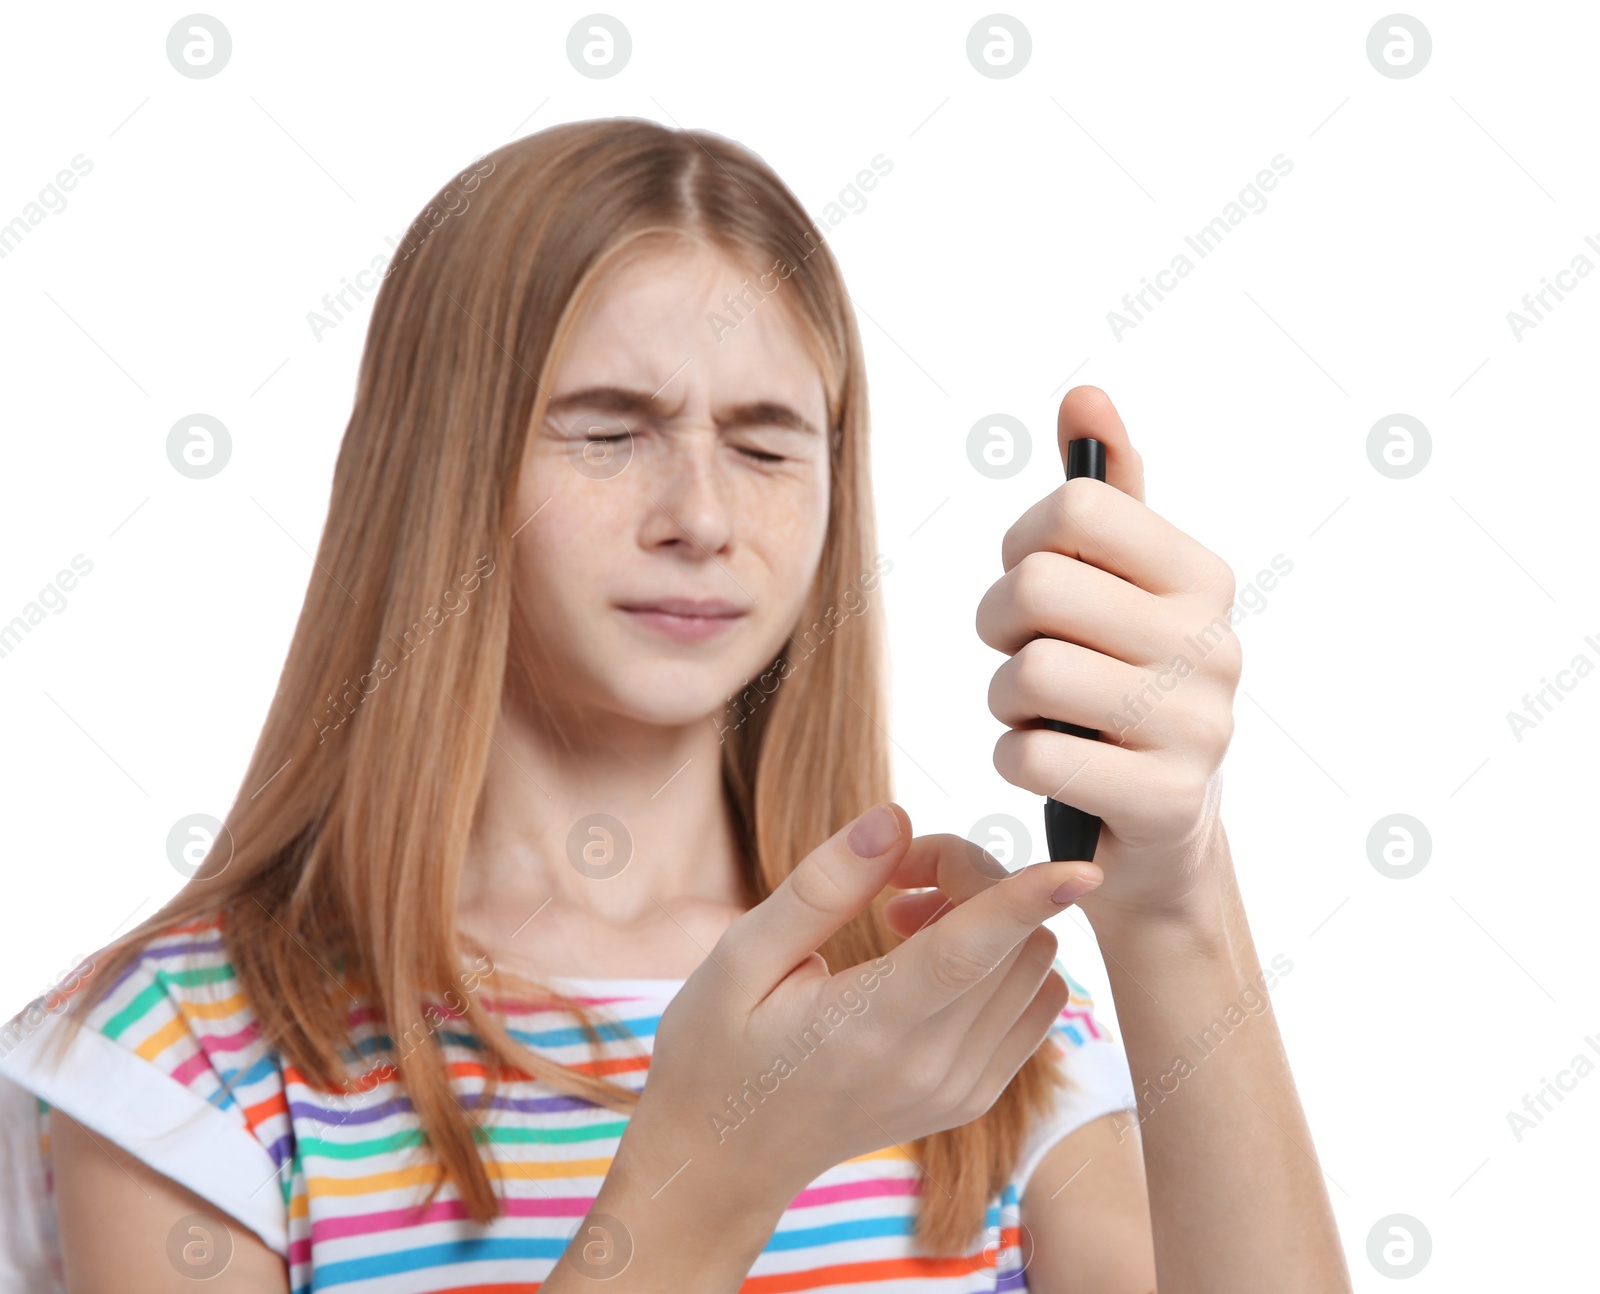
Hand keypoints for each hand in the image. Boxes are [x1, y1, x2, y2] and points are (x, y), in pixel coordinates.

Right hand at [627, 801, 1102, 1201]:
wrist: (722, 1162)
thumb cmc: (715, 1049)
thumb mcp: (739, 957)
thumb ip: (822, 886)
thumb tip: (895, 819)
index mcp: (867, 1028)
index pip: (968, 954)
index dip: (1025, 900)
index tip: (1082, 865)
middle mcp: (932, 1067)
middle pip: (1011, 941)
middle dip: (971, 877)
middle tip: (893, 873)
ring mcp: (961, 1089)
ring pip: (1034, 968)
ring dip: (992, 918)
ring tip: (905, 916)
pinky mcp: (974, 1097)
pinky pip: (1033, 1007)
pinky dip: (1004, 961)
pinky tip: (934, 956)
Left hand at [976, 385, 1241, 929]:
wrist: (1161, 836)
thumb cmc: (1124, 688)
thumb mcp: (1123, 590)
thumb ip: (1104, 493)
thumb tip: (1084, 396)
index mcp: (1202, 576)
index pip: (1073, 510)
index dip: (1023, 546)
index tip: (1035, 581)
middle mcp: (1214, 643)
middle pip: (1037, 588)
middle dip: (999, 624)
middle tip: (1019, 651)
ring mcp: (1198, 726)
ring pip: (1028, 673)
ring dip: (1004, 698)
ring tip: (1035, 710)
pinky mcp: (1166, 800)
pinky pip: (1032, 753)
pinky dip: (1012, 756)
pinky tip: (1045, 761)